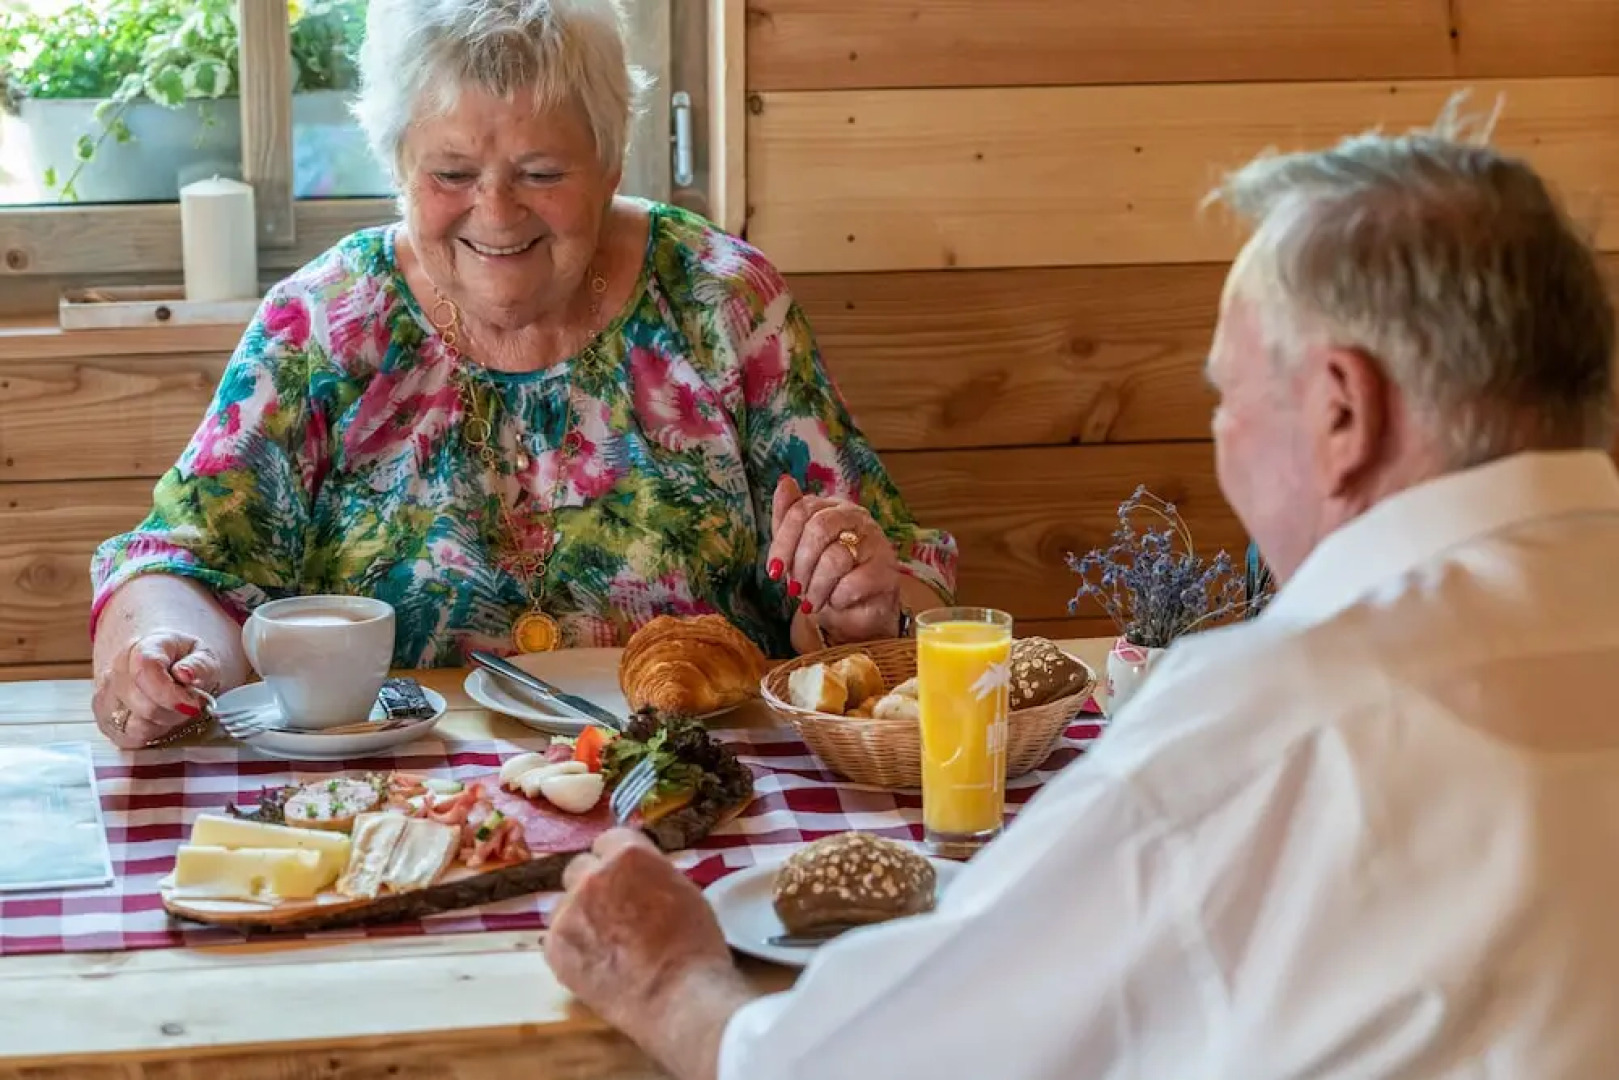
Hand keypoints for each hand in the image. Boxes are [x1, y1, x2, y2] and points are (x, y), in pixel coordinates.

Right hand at [92, 632, 218, 748]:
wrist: (168, 663)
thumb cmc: (186, 661)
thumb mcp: (206, 656)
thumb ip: (201, 665)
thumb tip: (185, 674)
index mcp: (143, 648)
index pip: (145, 671)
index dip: (170, 694)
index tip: (193, 704)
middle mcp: (117, 670)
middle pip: (143, 705)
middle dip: (174, 712)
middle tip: (190, 704)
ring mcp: (106, 695)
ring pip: (134, 726)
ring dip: (163, 725)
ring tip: (174, 710)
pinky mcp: (105, 719)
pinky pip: (128, 738)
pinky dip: (149, 734)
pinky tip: (159, 719)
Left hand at [545, 829, 735, 1036]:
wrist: (678, 995)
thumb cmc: (693, 944)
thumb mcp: (682, 889)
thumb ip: (650, 874)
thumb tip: (637, 877)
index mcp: (628, 854)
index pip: (610, 840)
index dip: (619, 861)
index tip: (626, 877)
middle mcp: (592, 876)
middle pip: (581, 868)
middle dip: (594, 884)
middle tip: (614, 910)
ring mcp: (568, 911)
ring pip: (565, 903)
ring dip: (580, 915)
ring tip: (605, 943)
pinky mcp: (554, 947)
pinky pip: (557, 937)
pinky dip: (573, 947)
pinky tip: (596, 963)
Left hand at [768, 476, 901, 644]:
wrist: (858, 610)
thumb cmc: (826, 575)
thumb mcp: (799, 548)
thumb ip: (788, 517)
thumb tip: (784, 481)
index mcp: (833, 507)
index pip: (801, 510)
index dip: (783, 542)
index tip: (774, 570)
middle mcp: (857, 517)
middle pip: (818, 529)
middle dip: (800, 565)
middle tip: (795, 589)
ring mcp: (876, 542)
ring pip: (835, 558)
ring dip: (816, 587)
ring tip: (812, 601)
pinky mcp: (887, 571)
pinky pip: (853, 583)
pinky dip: (837, 598)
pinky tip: (836, 601)